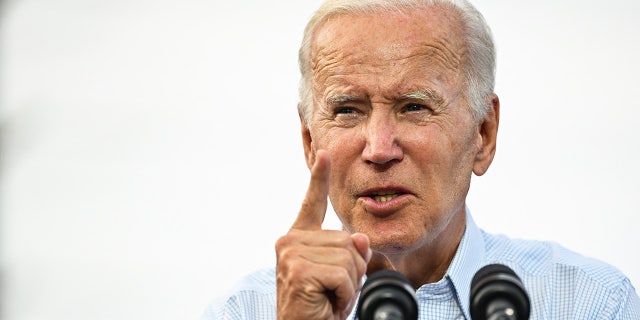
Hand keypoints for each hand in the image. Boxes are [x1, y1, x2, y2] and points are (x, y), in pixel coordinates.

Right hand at [275, 150, 371, 319]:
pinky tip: (326, 304)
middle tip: (332, 291)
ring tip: (327, 298)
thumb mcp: (340, 276)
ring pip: (349, 258)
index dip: (319, 178)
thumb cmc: (319, 307)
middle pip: (348, 240)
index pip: (312, 204)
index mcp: (299, 239)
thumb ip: (349, 253)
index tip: (324, 154)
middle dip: (352, 271)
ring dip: (348, 285)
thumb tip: (360, 239)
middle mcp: (290, 241)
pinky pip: (344, 275)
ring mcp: (292, 254)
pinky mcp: (299, 269)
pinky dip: (343, 295)